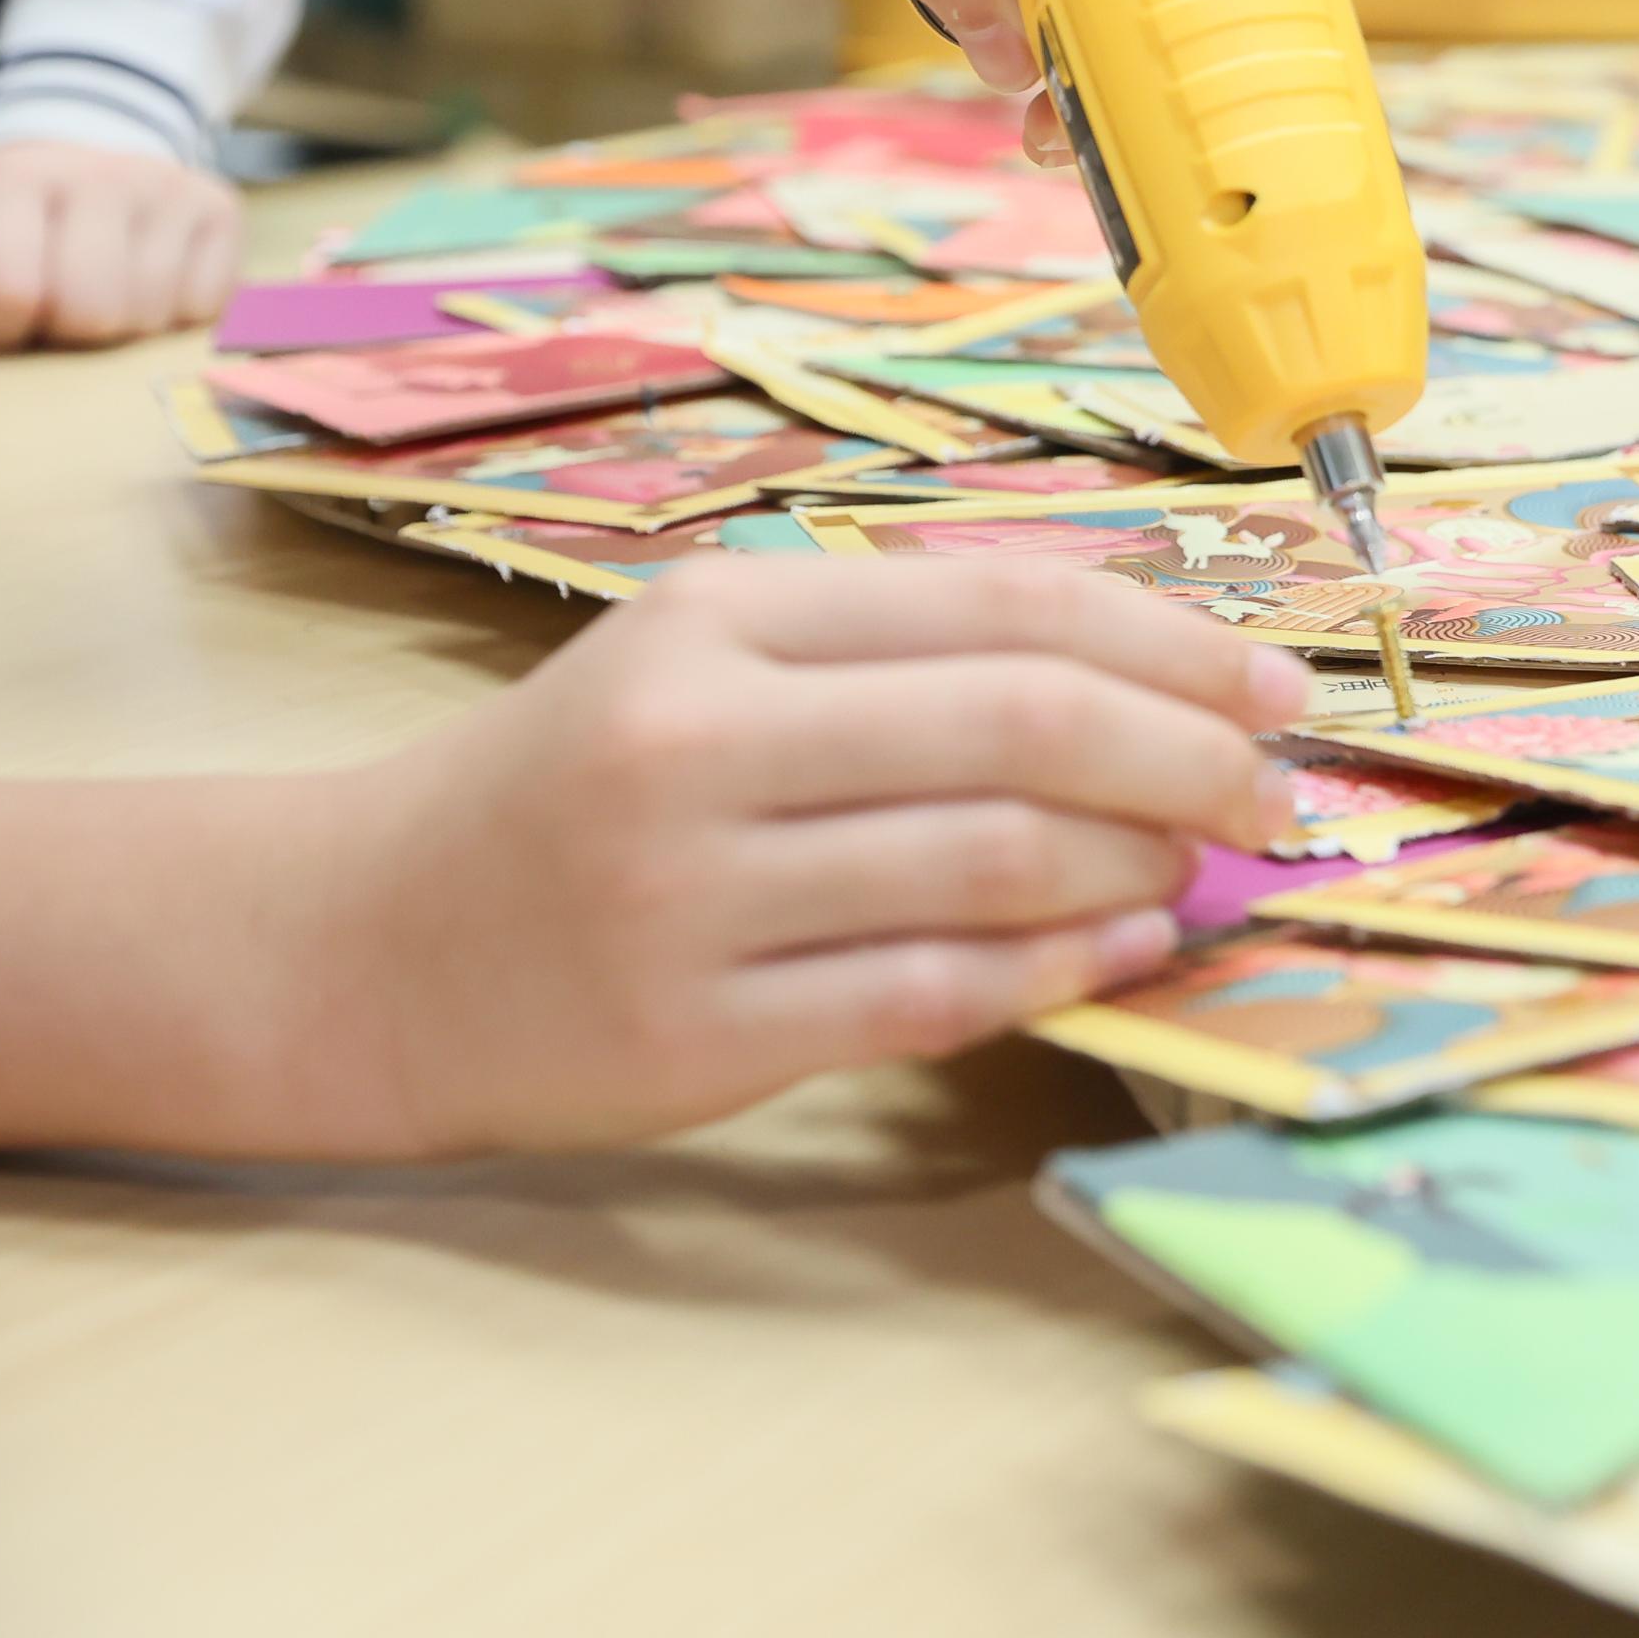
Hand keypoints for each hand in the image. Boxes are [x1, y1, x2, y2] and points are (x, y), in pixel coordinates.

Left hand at [0, 141, 239, 349]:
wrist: (83, 155)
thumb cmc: (6, 218)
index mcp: (16, 177)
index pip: (13, 293)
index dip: (0, 325)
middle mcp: (102, 171)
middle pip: (92, 313)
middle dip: (68, 330)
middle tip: (56, 305)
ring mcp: (170, 186)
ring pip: (151, 317)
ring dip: (124, 325)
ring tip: (103, 291)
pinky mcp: (221, 206)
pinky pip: (207, 307)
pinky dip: (178, 314)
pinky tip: (152, 283)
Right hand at [324, 559, 1312, 1153]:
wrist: (362, 942)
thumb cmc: (580, 787)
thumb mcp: (710, 659)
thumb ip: (903, 650)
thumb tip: (1155, 675)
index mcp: (720, 619)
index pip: (1006, 603)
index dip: (1173, 641)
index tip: (1276, 684)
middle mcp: (699, 742)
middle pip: (1024, 725)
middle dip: (1189, 756)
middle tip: (1273, 787)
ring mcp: (691, 894)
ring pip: (993, 861)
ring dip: (1138, 862)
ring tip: (1200, 864)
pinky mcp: (692, 1033)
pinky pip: (929, 992)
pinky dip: (1057, 966)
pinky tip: (1126, 946)